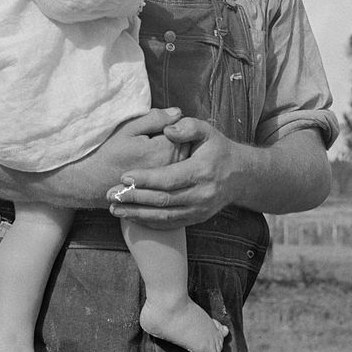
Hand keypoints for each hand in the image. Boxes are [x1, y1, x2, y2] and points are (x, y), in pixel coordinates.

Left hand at [105, 116, 247, 228]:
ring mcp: (199, 210)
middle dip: (134, 198)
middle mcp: (201, 194)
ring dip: (137, 213)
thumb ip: (187, 127)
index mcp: (202, 171)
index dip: (145, 179)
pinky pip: (169, 224)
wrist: (240, 175)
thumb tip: (167, 130)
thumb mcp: (207, 131)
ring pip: (164, 216)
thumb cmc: (217, 149)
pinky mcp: (196, 219)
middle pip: (163, 200)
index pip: (169, 179)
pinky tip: (131, 216)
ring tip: (115, 208)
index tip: (124, 176)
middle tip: (111, 194)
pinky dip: (149, 222)